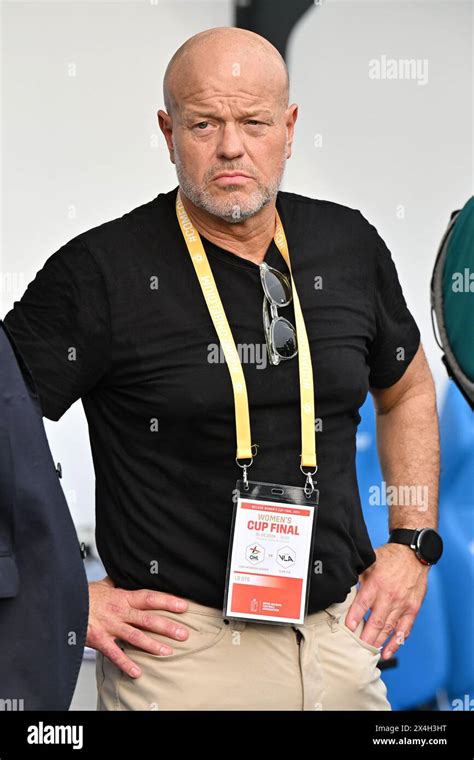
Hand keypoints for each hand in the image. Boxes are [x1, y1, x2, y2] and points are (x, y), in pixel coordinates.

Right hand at [86, 575, 189, 677]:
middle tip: (183, 634)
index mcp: (123, 597)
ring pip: (135, 636)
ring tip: (168, 652)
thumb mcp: (103, 585)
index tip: (183, 606)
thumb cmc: (84, 595)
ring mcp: (110, 626)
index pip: (149, 598)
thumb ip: (117, 583)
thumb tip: (125, 574)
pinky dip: (126, 663)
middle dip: (167, 626)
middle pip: (148, 619)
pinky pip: (114, 654)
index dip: (167, 601)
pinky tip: (137, 672)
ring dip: (153, 645)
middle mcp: (119, 611)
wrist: (64, 603)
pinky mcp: (99, 640)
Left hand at [344, 543, 428, 659]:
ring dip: (378, 642)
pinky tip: (387, 652)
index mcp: (376, 583)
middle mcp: (390, 596)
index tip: (347, 629)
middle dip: (365, 638)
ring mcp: (403, 604)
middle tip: (356, 648)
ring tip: (368, 653)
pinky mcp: (413, 609)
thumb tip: (342, 588)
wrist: (413, 554)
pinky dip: (396, 643)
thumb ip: (358, 578)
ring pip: (389, 629)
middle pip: (376, 622)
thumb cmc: (389, 559)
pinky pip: (405, 630)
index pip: (363, 604)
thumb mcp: (369, 563)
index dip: (354, 618)